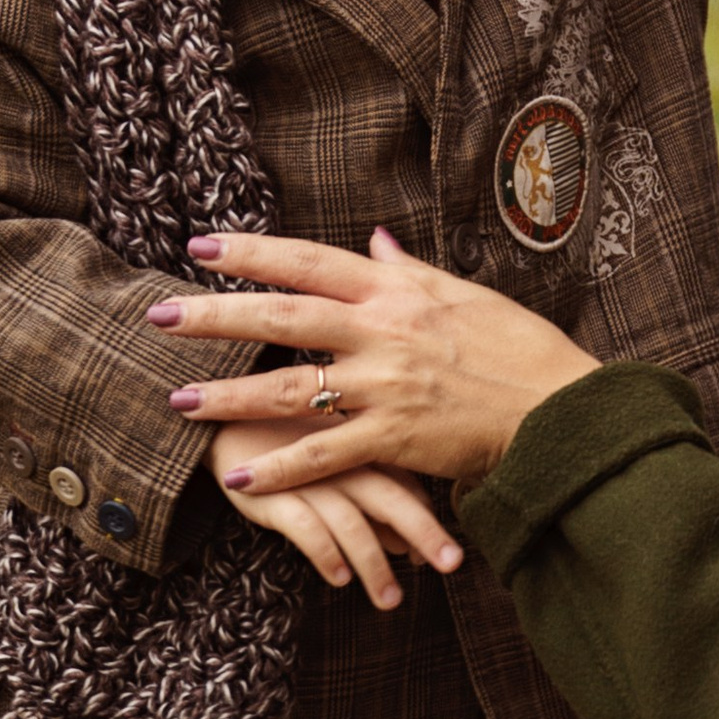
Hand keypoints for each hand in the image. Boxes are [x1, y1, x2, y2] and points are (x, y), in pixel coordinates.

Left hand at [157, 227, 597, 495]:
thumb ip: (410, 271)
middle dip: (215, 315)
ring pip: (292, 386)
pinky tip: (241, 477)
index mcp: (398, 292)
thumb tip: (372, 241)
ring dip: (229, 394)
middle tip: (159, 313)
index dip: (252, 252)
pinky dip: (282, 467)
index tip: (201, 246)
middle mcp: (385, 332)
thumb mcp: (467, 295)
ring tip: (178, 400)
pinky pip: (326, 454)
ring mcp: (387, 386)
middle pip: (284, 315)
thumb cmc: (520, 349)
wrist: (560, 410)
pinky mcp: (396, 438)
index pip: (310, 261)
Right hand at [208, 415, 460, 601]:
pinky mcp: (273, 492)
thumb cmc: (288, 445)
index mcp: (362, 449)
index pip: (407, 489)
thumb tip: (406, 546)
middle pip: (394, 501)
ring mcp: (309, 477)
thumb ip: (372, 498)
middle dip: (425, 535)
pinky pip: (307, 528)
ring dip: (374, 566)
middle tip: (451, 567)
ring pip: (354, 525)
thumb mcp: (337, 465)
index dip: (429, 524)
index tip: (450, 559)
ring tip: (390, 600)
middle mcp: (343, 462)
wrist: (221, 418)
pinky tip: (339, 579)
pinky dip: (327, 555)